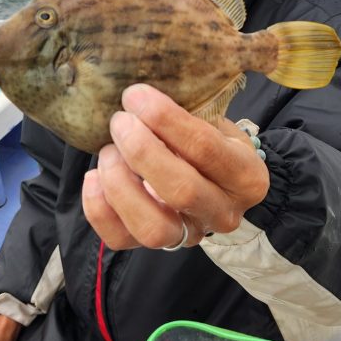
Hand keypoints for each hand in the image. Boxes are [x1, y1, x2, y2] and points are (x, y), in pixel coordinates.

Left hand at [82, 84, 269, 249]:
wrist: (218, 181)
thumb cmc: (212, 141)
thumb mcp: (216, 122)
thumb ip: (191, 111)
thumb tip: (142, 94)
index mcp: (246, 176)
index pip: (205, 148)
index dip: (165, 119)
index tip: (135, 96)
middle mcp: (224, 213)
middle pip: (181, 190)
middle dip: (141, 151)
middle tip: (119, 121)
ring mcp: (192, 235)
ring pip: (153, 227)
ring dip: (121, 185)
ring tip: (108, 152)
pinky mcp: (159, 247)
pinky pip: (122, 239)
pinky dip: (99, 209)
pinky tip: (95, 177)